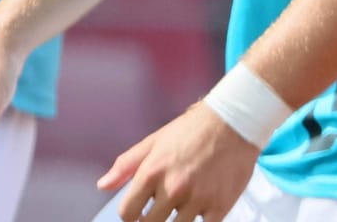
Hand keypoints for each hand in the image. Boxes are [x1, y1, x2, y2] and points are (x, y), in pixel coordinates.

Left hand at [98, 103, 259, 221]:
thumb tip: (103, 185)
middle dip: (150, 221)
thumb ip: (126, 166)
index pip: (128, 213)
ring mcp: (197, 200)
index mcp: (152, 172)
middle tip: (156, 214)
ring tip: (178, 208)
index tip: (136, 214)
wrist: (232, 124)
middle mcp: (173, 188)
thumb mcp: (153, 142)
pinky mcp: (220, 207)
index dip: (130, 216)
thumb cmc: (190, 130)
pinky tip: (198, 210)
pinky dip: (199, 221)